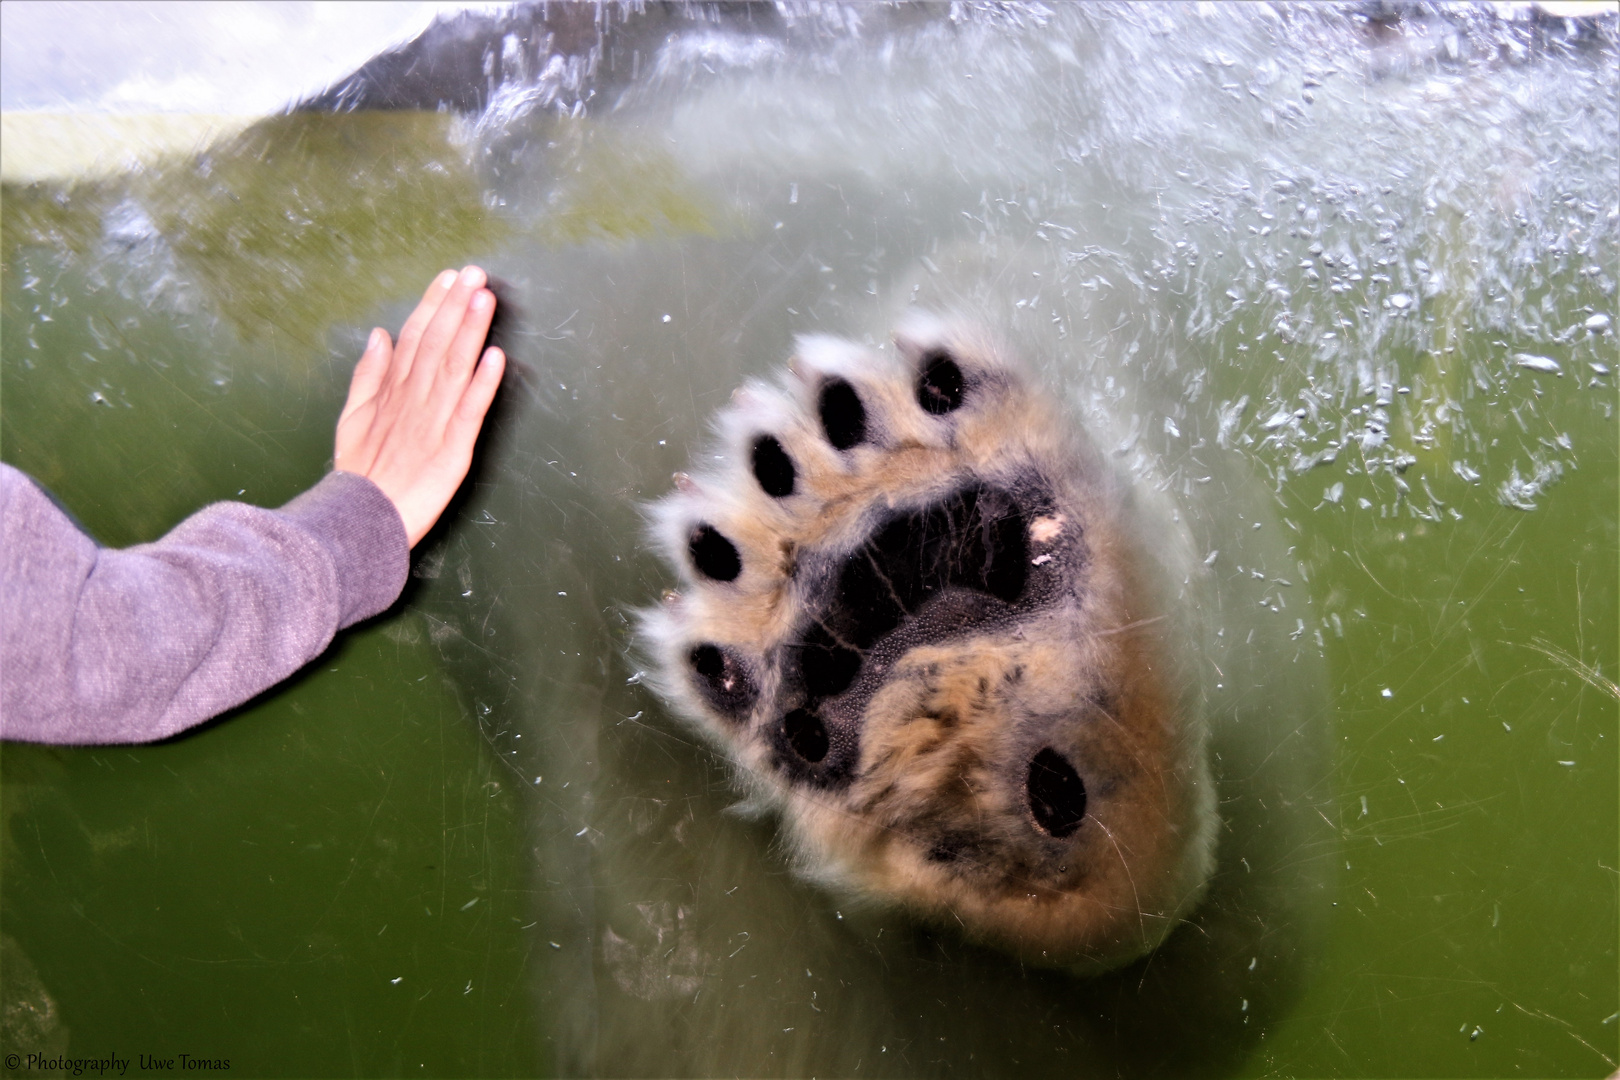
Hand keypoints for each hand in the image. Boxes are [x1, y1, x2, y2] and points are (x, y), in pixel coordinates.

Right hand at [334, 266, 504, 546]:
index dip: (433, 305)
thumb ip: (368, 375)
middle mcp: (414, 399)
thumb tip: (379, 334)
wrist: (360, 521)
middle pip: (436, 344)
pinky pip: (469, 411)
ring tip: (484, 298)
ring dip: (470, 331)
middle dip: (455, 306)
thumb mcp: (354, 419)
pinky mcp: (452, 449)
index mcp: (394, 391)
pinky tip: (495, 356)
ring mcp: (433, 422)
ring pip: (454, 368)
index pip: (416, 337)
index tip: (449, 278)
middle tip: (474, 272)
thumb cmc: (361, 475)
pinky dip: (482, 383)